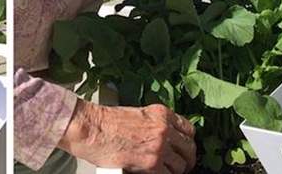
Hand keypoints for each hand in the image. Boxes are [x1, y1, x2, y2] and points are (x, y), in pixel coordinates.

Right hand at [58, 99, 195, 172]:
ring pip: (181, 165)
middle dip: (186, 158)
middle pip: (189, 148)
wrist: (92, 129)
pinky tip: (155, 172)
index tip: (184, 147)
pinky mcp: (152, 164)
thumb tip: (165, 137)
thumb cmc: (106, 122)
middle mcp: (164, 129)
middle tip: (182, 164)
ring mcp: (160, 147)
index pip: (188, 129)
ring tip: (166, 170)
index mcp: (161, 114)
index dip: (187, 141)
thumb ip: (154, 124)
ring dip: (175, 169)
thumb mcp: (137, 114)